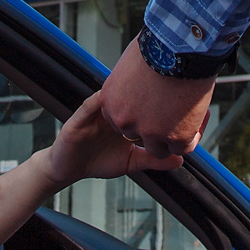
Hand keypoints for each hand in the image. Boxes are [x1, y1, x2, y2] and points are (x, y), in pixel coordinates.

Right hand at [46, 93, 184, 185]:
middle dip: (145, 87)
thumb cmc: (99, 162)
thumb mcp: (131, 162)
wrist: (69, 168)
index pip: (143, 102)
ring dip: (125, 89)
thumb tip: (180, 160)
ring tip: (141, 83)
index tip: (177, 94)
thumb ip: (152, 160)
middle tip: (163, 81)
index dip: (158, 98)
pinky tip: (112, 100)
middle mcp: (113, 110)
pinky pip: (91, 104)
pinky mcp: (80, 117)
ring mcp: (97, 111)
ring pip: (113, 94)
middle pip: (130, 92)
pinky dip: (102, 100)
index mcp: (126, 117)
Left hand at [95, 38, 214, 160]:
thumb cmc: (158, 45)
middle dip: (154, 127)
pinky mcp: (176, 136)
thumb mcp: (131, 65)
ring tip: (187, 116)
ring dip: (172, 136)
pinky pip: (183, 148)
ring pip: (159, 148)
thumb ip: (130, 84)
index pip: (121, 121)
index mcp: (110, 101)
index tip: (153, 107)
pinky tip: (198, 122)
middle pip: (138, 136)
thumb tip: (140, 88)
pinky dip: (192, 138)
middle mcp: (125, 120)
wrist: (181, 44)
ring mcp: (150, 131)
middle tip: (171, 112)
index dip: (139, 116)